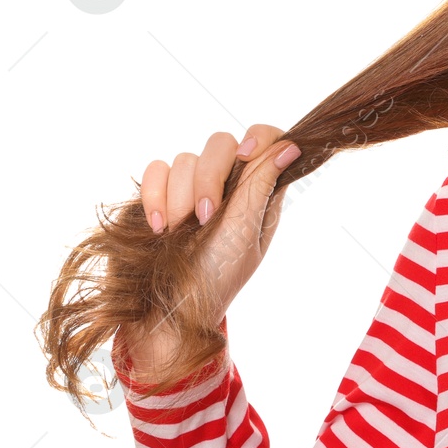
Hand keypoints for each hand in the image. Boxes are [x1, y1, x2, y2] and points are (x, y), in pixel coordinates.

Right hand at [118, 124, 299, 378]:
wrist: (169, 310)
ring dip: (180, 197)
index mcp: (257, 193)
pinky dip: (154, 196)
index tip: (245, 155)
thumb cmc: (216, 278)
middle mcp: (226, 184)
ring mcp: (190, 186)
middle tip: (205, 217)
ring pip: (183, 159)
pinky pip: (155, 170)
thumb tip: (293, 146)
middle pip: (221, 143)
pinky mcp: (157, 193)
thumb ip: (261, 188)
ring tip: (179, 233)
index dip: (258, 137)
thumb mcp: (245, 236)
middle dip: (210, 178)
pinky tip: (160, 227)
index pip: (266, 139)